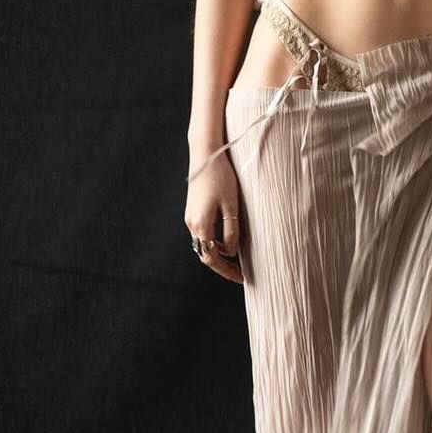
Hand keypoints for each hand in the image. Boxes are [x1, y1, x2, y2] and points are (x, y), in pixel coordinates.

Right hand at [185, 153, 243, 284]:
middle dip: (222, 266)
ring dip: (217, 254)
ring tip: (236, 260)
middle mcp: (191, 224)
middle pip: (205, 254)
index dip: (227, 270)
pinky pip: (202, 233)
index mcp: (200, 225)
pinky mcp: (192, 210)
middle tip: (240, 273)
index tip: (241, 277)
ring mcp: (189, 217)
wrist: (205, 154)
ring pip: (203, 244)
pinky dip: (213, 242)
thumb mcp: (232, 206)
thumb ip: (232, 231)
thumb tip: (232, 252)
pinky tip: (227, 241)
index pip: (212, 258)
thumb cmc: (221, 178)